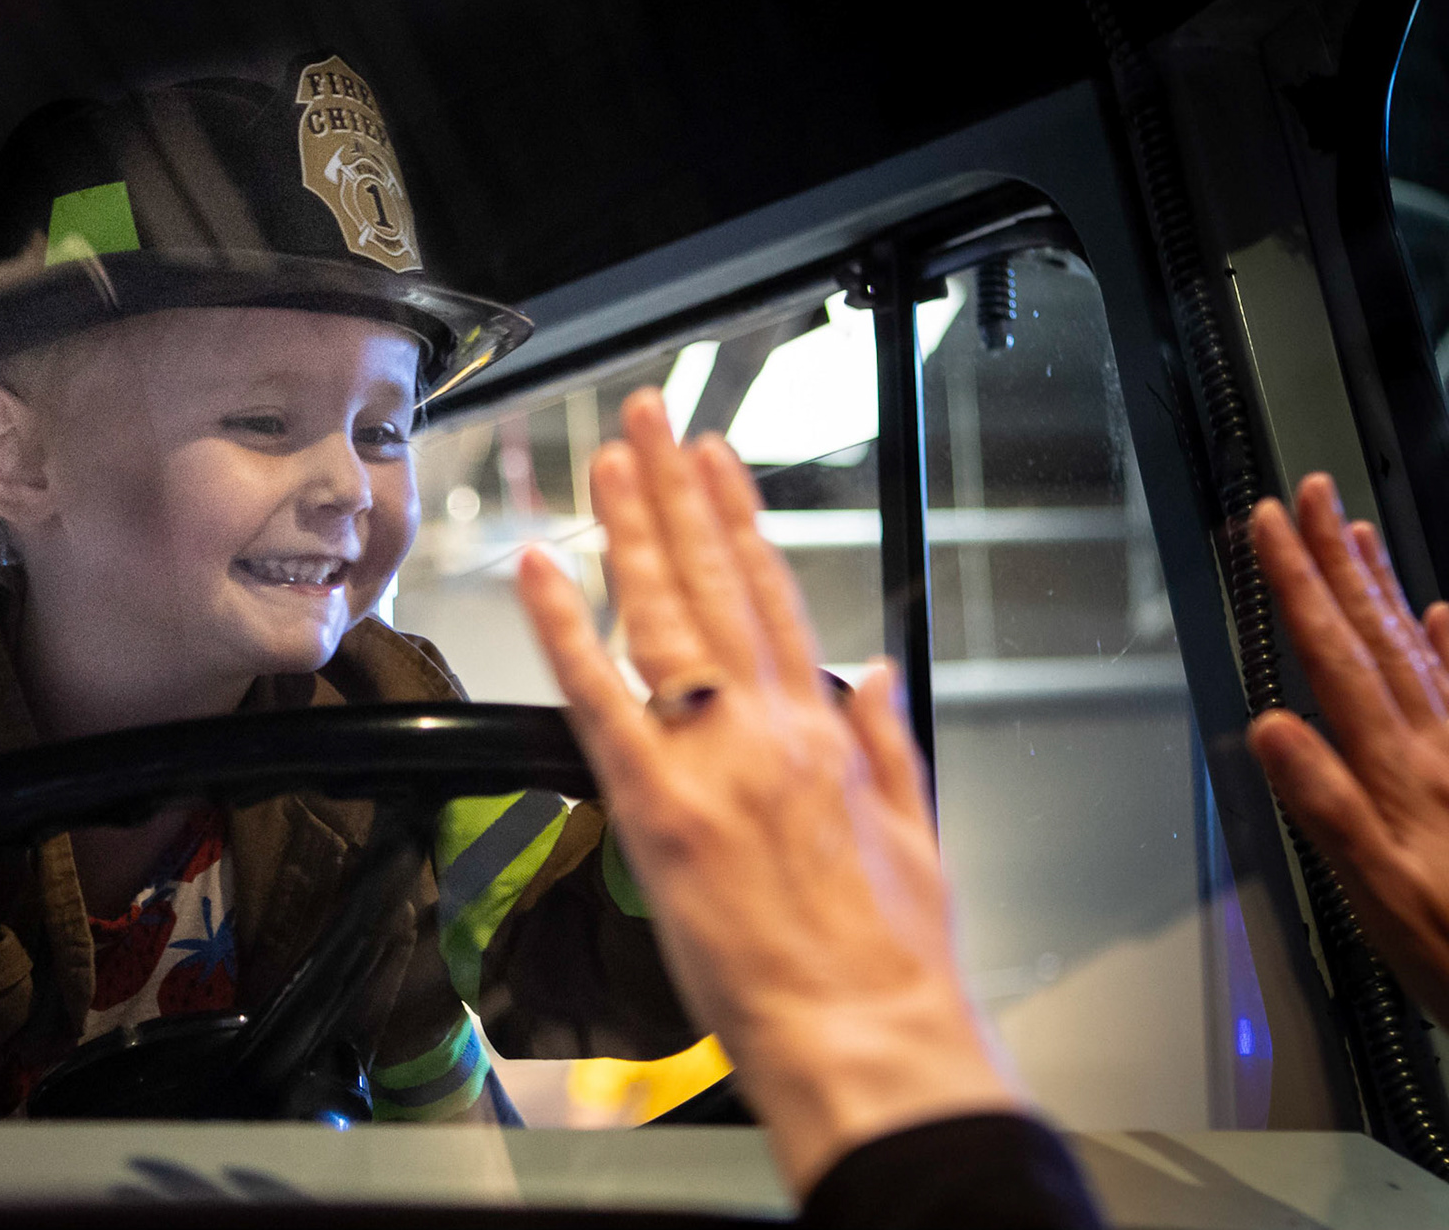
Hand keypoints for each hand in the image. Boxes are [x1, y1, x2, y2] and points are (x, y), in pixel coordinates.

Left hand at [516, 388, 1019, 1194]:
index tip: (716, 462)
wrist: (866, 1035)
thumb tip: (867, 670)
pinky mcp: (655, 811)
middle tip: (650, 418)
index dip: (738, 520)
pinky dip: (565, 631)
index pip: (773, 596)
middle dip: (676, 491)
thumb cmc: (888, 955)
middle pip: (711, 583)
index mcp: (823, 732)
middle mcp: (767, 727)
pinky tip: (538, 572)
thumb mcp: (916, 829)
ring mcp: (710, 762)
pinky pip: (598, 702)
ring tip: (607, 458)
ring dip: (629, 529)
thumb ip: (885, 739)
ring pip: (661, 617)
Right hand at [1248, 473, 1448, 1021]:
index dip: (1300, 585)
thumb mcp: (1381, 900)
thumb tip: (1272, 729)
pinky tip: (1443, 616)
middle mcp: (1439, 751)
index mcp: (1401, 774)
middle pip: (1377, 637)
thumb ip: (1327, 809)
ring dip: (1383, 588)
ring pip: (1420, 651)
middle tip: (1312, 495)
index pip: (1336, 658)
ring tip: (1357, 532)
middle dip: (1337, 562)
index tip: (1271, 526)